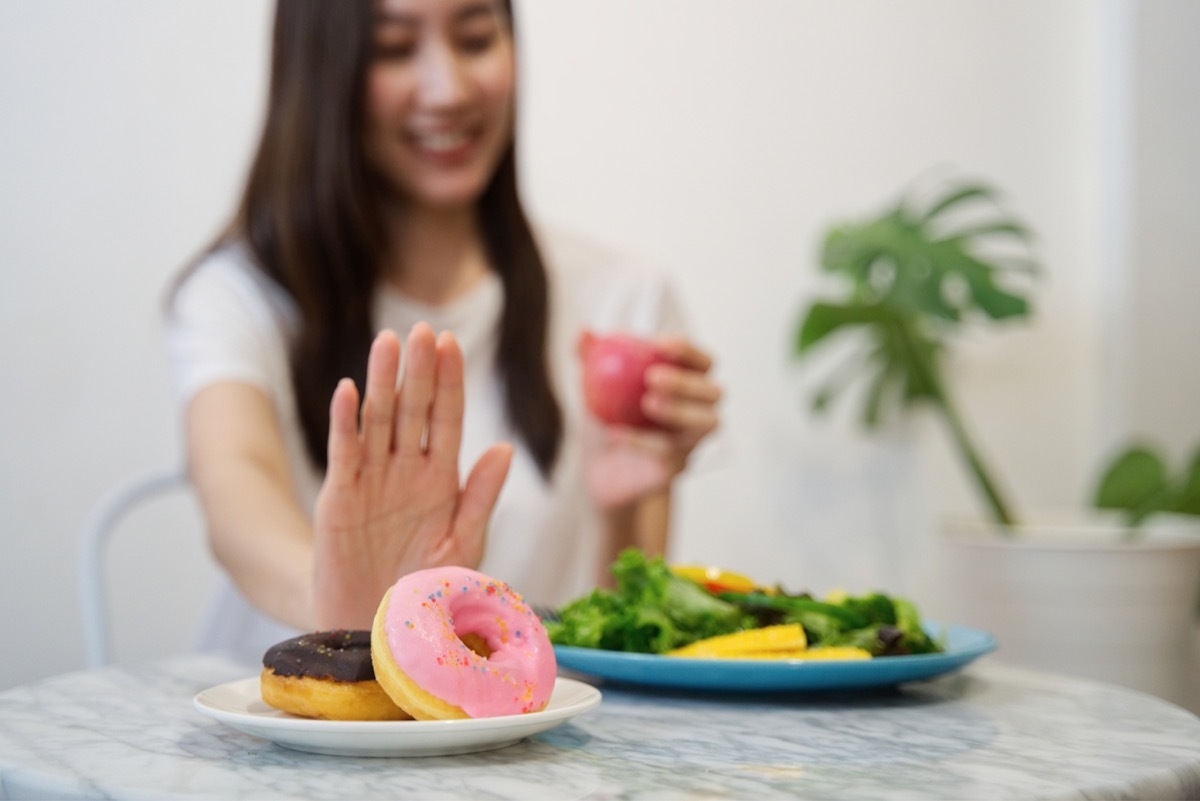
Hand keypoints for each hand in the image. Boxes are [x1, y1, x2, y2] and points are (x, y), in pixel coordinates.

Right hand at [312, 323, 511, 627]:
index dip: (449, 382)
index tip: (452, 343)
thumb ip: (481, 497)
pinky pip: (344, 453)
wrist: (378, 628)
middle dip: (419, 370)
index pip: (447, 418)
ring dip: (383, 381)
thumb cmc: (426, 589)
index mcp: (442, 480)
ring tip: (388, 342)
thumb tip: (505, 448)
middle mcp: (407, 471)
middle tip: (423, 330)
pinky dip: (346, 423)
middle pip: (413, 409)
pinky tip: (350, 390)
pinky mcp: (340, 498)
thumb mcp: (463, 544)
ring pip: (379, 420)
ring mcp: (372, 481)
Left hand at [583, 334, 720, 508]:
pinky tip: (616, 434)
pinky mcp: (678, 467)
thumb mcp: (594, 386)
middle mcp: (699, 411)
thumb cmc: (607, 418)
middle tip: (652, 376)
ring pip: (707, 424)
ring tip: (647, 403)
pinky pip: (669, 454)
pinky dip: (643, 442)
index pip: (702, 362)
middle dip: (686, 381)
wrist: (599, 469)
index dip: (688, 351)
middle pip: (713, 392)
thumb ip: (591, 358)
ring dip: (681, 410)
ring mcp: (692, 442)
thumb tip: (584, 332)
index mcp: (688, 384)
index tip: (659, 343)